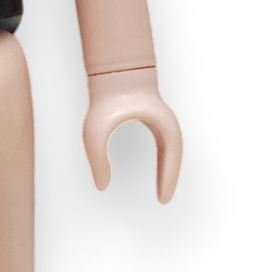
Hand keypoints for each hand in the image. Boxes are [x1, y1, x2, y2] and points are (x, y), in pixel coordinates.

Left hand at [82, 67, 181, 202]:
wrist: (114, 71)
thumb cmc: (106, 99)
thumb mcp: (96, 131)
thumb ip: (97, 159)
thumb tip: (101, 186)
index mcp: (160, 127)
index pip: (171, 159)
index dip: (168, 180)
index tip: (162, 200)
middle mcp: (166, 125)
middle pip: (175, 157)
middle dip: (170, 179)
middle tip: (163, 200)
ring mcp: (162, 122)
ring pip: (171, 152)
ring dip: (167, 171)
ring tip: (161, 191)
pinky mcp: (155, 120)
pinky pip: (164, 147)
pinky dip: (164, 162)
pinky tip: (157, 173)